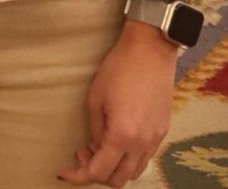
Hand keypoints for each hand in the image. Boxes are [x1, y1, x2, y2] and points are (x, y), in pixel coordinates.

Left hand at [58, 25, 177, 185]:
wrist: (150, 51)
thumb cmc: (119, 69)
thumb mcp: (95, 99)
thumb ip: (95, 130)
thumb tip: (96, 148)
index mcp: (123, 136)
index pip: (99, 172)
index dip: (79, 176)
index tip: (64, 172)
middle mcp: (142, 144)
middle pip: (119, 179)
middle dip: (97, 173)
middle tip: (83, 153)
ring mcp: (155, 140)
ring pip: (134, 172)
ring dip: (114, 167)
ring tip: (98, 145)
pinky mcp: (162, 131)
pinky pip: (145, 157)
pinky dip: (128, 157)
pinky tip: (116, 139)